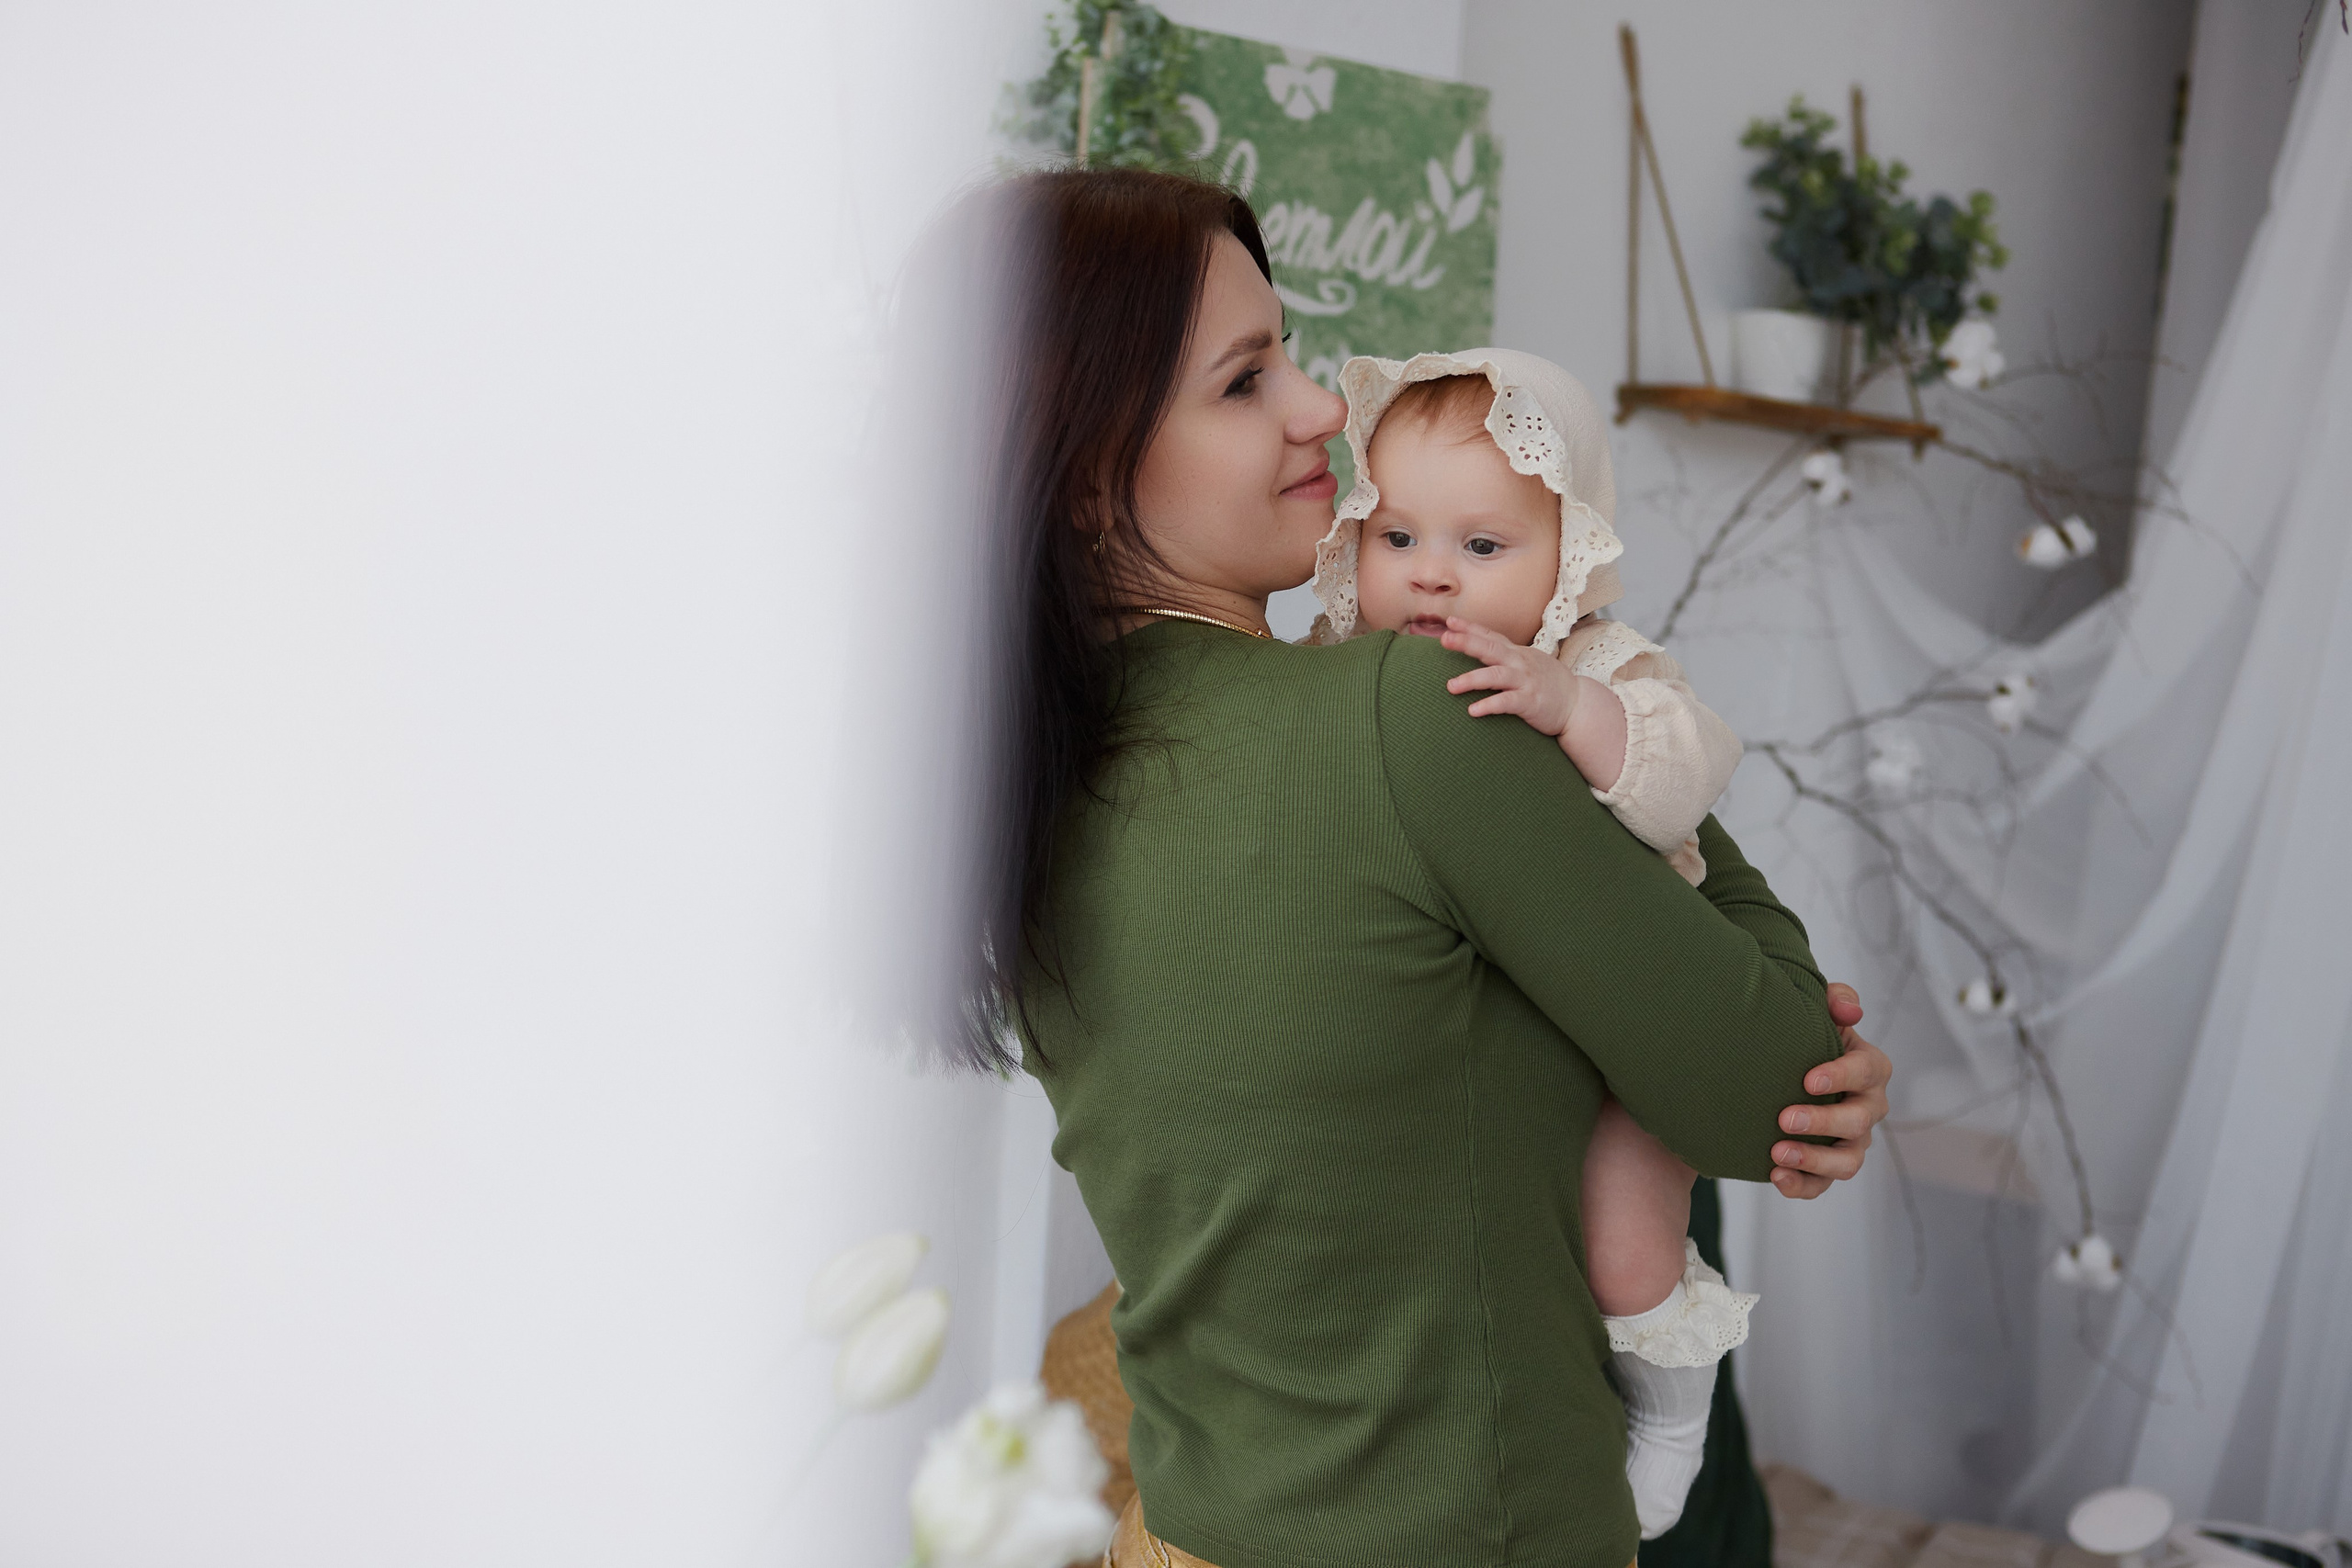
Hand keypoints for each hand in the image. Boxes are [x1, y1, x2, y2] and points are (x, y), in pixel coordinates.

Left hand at [1440, 617, 1579, 736]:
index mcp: (1516, 653)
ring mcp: (1525, 681)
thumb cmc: (1547, 683)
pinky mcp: (1530, 701)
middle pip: (1490, 648)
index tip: (1449, 621)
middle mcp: (1519, 662)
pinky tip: (1473, 710)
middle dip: (1466, 642)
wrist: (1577, 703)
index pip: (1490, 636)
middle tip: (1444, 639)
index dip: (1470, 628)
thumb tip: (1480, 652)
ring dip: (1472, 679)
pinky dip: (1489, 705)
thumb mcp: (1527, 663)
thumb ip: (1505, 657)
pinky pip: (1507, 702)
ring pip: (1495, 675)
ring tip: (1451, 686)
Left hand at [1768, 982, 1890, 1198]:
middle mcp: (1867, 1108)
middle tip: (1785, 1118)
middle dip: (1823, 1121)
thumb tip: (1850, 1009)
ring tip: (1778, 1153)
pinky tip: (1776, 1176)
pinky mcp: (1828, 1166)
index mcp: (1869, 1069)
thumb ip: (1835, 1000)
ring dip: (1814, 1159)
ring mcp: (1851, 1141)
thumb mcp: (1819, 1012)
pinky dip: (1801, 1185)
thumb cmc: (1807, 1038)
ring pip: (1847, 1161)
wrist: (1782, 1069)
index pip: (1867, 1071)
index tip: (1808, 1079)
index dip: (1841, 1076)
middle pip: (1858, 1121)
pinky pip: (1822, 1185)